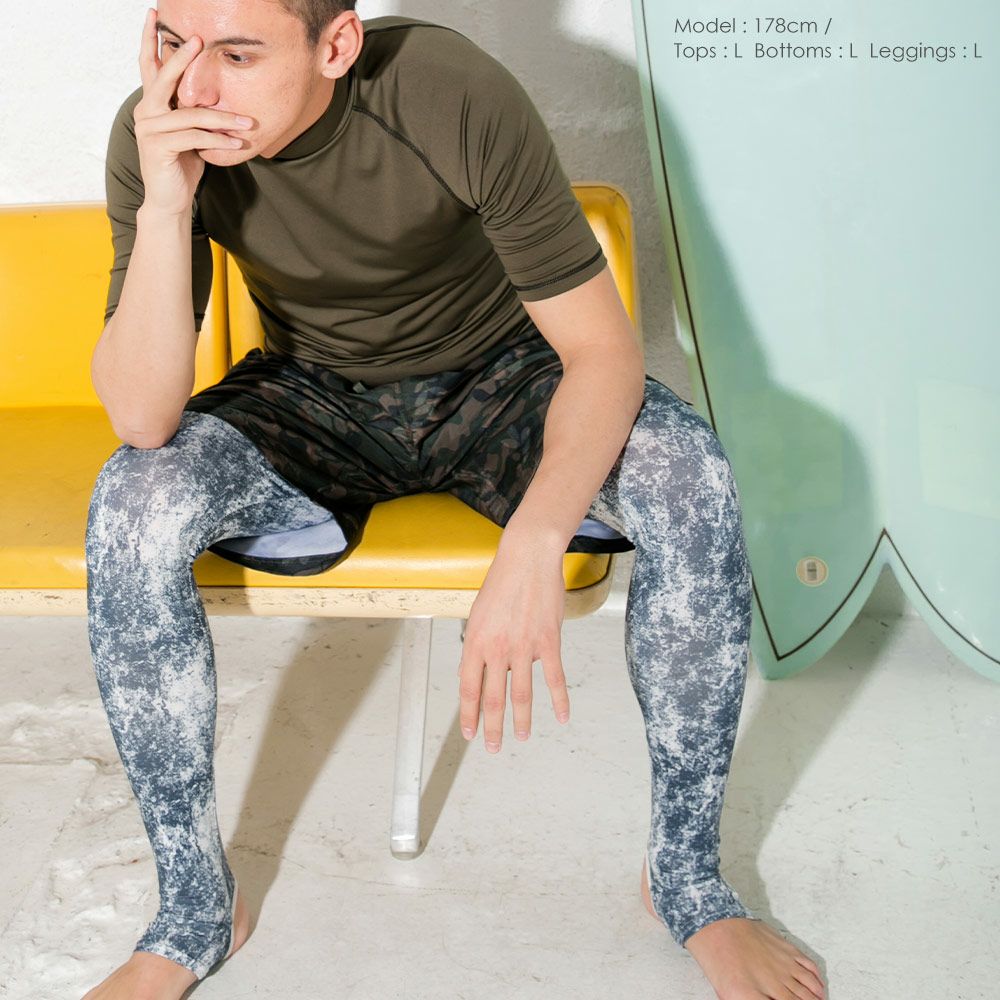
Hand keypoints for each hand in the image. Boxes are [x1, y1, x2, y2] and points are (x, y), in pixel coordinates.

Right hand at [134, 8, 254, 215]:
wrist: (170, 200)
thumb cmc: (182, 164)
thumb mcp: (191, 133)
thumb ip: (194, 112)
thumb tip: (217, 93)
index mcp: (152, 104)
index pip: (150, 67)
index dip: (150, 40)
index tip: (154, 15)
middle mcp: (146, 112)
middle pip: (164, 78)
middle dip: (182, 57)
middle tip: (198, 38)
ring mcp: (149, 129)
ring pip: (190, 113)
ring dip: (223, 118)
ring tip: (248, 122)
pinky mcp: (158, 147)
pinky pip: (194, 137)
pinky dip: (218, 140)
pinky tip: (237, 144)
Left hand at [457, 542, 569, 752]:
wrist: (527, 557)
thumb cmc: (501, 583)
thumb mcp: (478, 614)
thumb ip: (477, 645)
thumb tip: (474, 672)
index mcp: (475, 641)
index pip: (468, 688)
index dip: (468, 714)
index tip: (470, 732)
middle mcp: (497, 648)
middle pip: (493, 698)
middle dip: (491, 727)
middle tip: (492, 747)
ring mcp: (524, 647)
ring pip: (522, 694)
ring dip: (520, 720)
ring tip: (520, 737)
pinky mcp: (548, 642)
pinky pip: (554, 678)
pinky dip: (559, 701)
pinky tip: (562, 717)